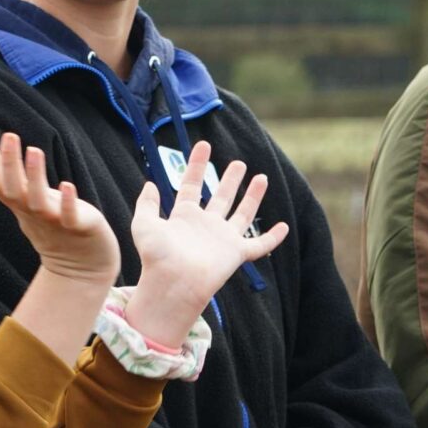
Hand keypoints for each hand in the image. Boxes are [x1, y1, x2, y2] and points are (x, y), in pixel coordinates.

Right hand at [0, 126, 117, 290]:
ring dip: (36, 177)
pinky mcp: (77, 228)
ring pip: (38, 201)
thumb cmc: (53, 229)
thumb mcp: (26, 205)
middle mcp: (31, 211)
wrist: (79, 266)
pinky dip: (66, 202)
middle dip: (10, 163)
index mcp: (19, 203)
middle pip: (13, 189)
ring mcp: (53, 221)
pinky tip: (66, 185)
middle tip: (10, 135)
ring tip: (35, 150)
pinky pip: (69, 216)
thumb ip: (8, 185)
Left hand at [125, 141, 290, 347]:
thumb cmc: (156, 256)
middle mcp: (206, 226)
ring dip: (252, 197)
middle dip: (230, 180)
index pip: (192, 185)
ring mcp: (223, 240)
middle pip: (221, 198)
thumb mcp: (144, 224)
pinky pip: (259, 245)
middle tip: (238, 164)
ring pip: (242, 214)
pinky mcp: (236, 253)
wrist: (172, 281)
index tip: (203, 145)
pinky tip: (284, 227)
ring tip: (261, 177)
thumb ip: (146, 204)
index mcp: (184, 217)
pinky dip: (273, 238)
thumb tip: (150, 184)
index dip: (197, 165)